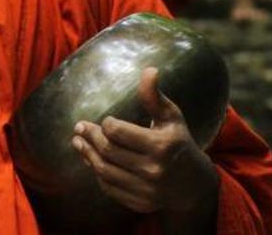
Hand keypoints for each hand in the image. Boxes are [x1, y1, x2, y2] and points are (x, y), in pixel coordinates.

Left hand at [71, 67, 218, 218]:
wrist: (193, 184)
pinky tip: (91, 160)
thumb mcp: (172, 117)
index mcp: (161, 145)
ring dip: (87, 155)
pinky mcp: (139, 203)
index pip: (119, 132)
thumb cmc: (179, 142)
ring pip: (104, 171)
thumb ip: (155, 96)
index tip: (104, 120)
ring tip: (78, 143)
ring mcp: (145, 189)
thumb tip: (149, 70)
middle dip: (90, 137)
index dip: (106, 124)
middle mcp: (153, 169)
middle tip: (79, 127)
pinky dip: (97, 173)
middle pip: (108, 151)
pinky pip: (109, 188)